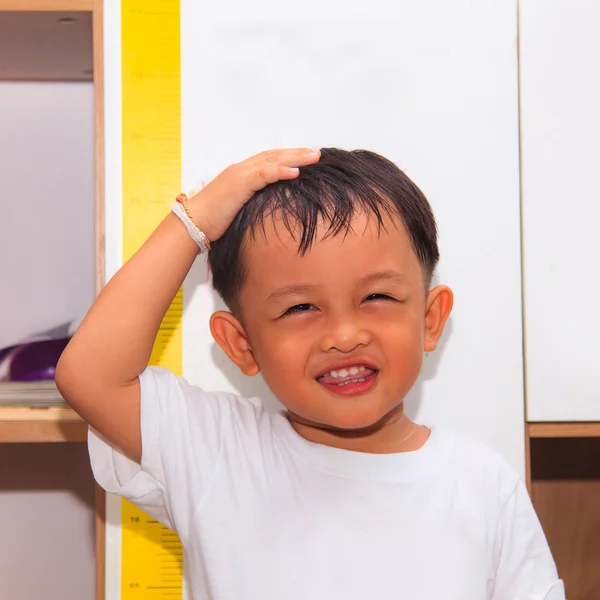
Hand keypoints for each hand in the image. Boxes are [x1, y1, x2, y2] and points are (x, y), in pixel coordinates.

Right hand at [186, 148, 320, 241]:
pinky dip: (280, 171)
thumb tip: (265, 209)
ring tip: (313, 157)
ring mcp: (240, 175)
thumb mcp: (236, 208)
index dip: (287, 157)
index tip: (305, 158)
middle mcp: (241, 169)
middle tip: (316, 153)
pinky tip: (295, 171)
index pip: (268, 160)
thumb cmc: (212, 220)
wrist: (193, 222)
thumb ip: (250, 202)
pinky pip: (264, 175)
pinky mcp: (239, 184)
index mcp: (240, 174)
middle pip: (274, 156)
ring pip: (272, 161)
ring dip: (294, 158)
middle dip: (296, 153)